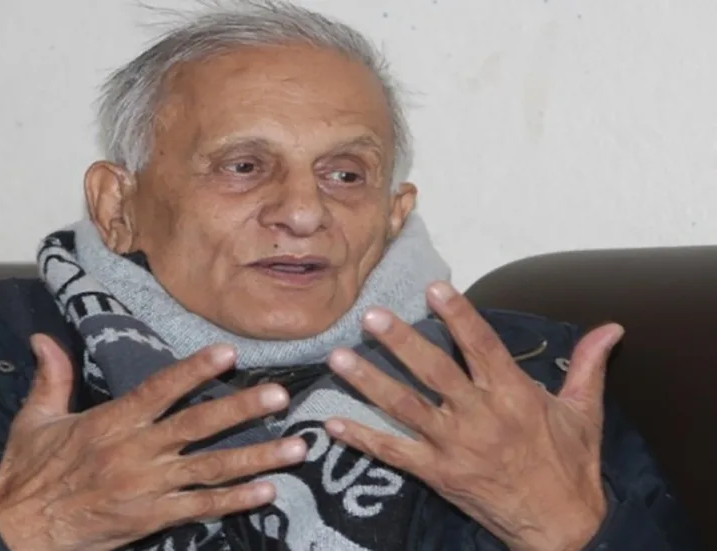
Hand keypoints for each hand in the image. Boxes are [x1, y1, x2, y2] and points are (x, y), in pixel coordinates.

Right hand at [0, 335, 306, 550]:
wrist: (18, 531)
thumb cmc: (27, 474)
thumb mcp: (34, 420)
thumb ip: (51, 377)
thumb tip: (43, 337)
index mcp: (110, 423)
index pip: (158, 390)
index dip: (193, 371)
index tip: (227, 353)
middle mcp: (134, 452)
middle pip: (196, 427)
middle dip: (241, 409)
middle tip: (280, 395)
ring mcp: (147, 488)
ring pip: (210, 469)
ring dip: (256, 457)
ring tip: (296, 447)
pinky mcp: (151, 519)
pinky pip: (200, 508)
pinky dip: (235, 501)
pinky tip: (268, 491)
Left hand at [325, 282, 623, 550]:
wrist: (562, 527)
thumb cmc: (570, 466)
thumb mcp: (583, 413)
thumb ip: (588, 366)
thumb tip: (610, 328)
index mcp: (513, 394)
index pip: (482, 346)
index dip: (458, 315)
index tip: (435, 288)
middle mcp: (480, 416)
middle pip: (434, 372)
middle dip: (401, 343)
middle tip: (371, 316)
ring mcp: (455, 446)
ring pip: (406, 407)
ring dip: (369, 383)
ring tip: (337, 358)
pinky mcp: (438, 473)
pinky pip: (394, 453)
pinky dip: (362, 439)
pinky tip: (331, 423)